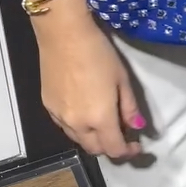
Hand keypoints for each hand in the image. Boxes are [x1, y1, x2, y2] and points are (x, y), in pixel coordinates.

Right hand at [34, 0, 145, 158]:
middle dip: (110, 147)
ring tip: (103, 123)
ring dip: (93, 138)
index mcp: (99, 119)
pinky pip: (65, 127)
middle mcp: (77, 124)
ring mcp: (59, 117)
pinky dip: (78, 127)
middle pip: (94, 149)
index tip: (137, 144)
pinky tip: (84, 112)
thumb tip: (137, 127)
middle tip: (122, 134)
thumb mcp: (121, 79)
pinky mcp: (47, 107)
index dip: (128, 152)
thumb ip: (129, 108)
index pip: (114, 149)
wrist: (63, 34)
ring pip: (78, 140)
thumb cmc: (98, 53)